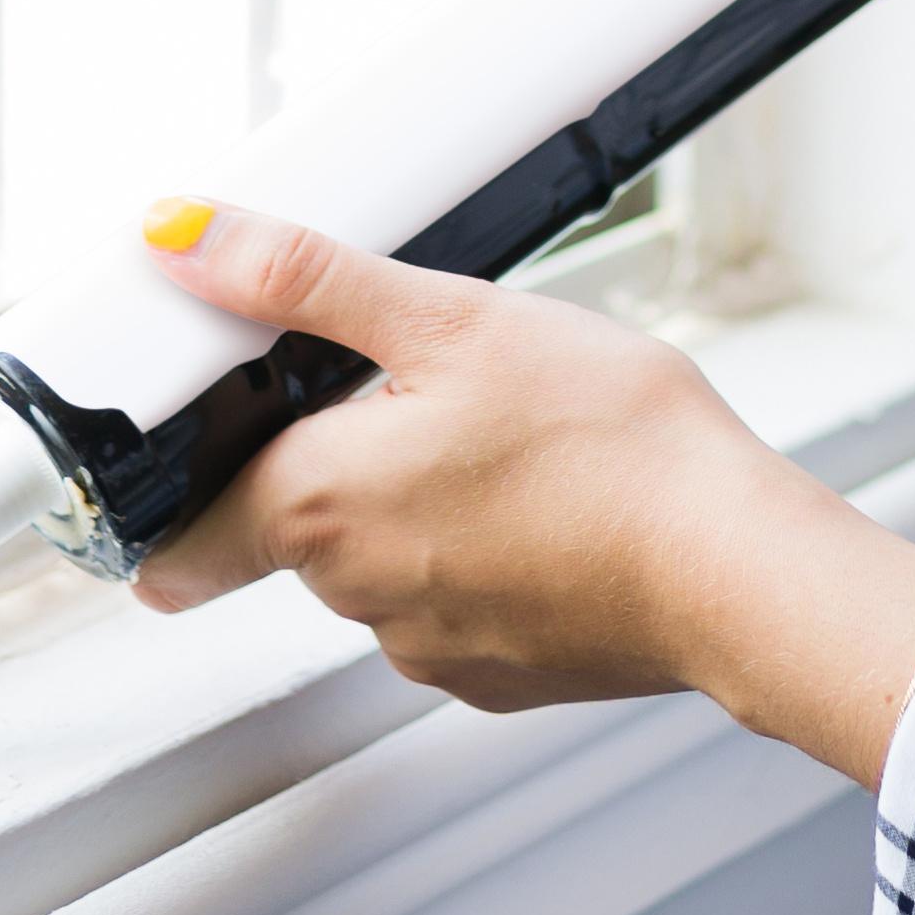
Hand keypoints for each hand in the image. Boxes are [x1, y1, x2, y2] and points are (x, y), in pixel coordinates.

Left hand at [125, 204, 914, 786]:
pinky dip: (483, 558)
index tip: (194, 450)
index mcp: (314, 508)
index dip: (178, 482)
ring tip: (507, 443)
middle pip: (290, 525)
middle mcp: (352, 597)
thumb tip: (185, 240)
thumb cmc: (610, 447)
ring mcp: (426, 649)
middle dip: (336, 459)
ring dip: (415, 506)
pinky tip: (548, 506)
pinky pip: (454, 607)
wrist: (736, 568)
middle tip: (418, 393)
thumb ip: (304, 279)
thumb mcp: (451, 318)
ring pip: (379, 563)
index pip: (182, 528)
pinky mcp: (498, 674)